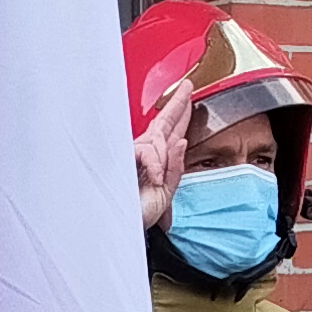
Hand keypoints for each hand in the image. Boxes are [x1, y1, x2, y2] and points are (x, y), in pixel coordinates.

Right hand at [134, 84, 187, 232]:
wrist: (123, 226)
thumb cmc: (138, 213)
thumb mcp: (166, 193)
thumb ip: (175, 169)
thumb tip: (181, 142)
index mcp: (153, 161)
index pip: (169, 132)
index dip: (180, 112)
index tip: (188, 94)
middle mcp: (143, 154)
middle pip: (163, 123)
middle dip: (177, 103)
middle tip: (187, 86)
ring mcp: (133, 154)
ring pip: (159, 141)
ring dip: (164, 160)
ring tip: (157, 180)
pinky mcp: (124, 157)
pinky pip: (150, 151)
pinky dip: (156, 165)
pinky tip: (154, 179)